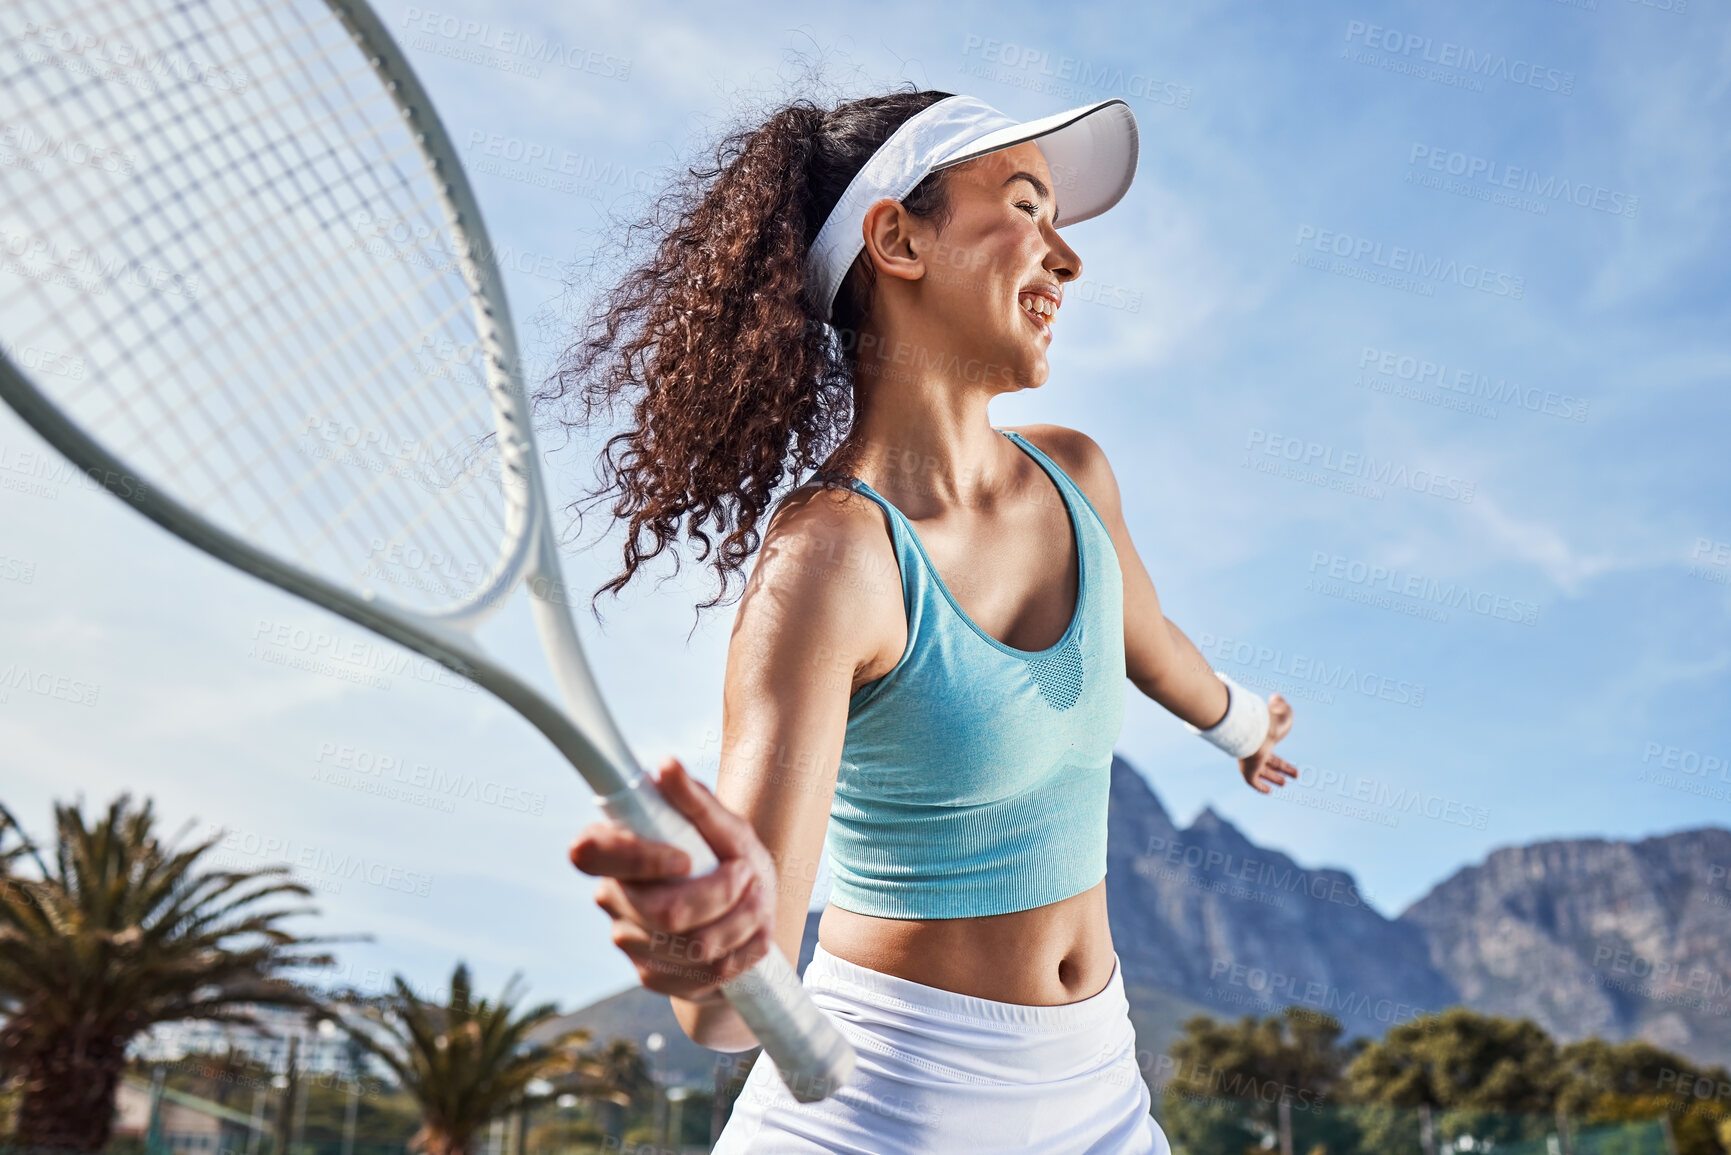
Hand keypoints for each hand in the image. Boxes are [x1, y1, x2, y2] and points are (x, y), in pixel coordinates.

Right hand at [569, 757, 777, 1002]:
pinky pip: (708, 973)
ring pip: (694, 945)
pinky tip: (754, 933)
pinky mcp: (654, 977)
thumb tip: (667, 766)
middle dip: (722, 893)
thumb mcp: (725, 829)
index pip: (590, 853)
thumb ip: (696, 801)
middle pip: (664, 910)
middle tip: (749, 873)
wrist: (745, 918)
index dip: (638, 859)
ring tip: (759, 899)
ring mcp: (631, 942)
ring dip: (743, 920)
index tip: (686, 857)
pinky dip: (745, 950)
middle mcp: (612, 898)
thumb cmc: (729, 861)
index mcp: (613, 851)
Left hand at [1240, 692, 1297, 793]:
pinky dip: (1260, 787)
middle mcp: (1256, 750)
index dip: (1282, 756)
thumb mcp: (1283, 710)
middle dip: (1280, 769)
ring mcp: (1250, 761)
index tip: (1289, 761)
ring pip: (1261, 773)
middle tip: (1295, 775)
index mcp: (1264, 739)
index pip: (1273, 749)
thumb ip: (1281, 704)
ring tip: (1284, 784)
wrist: (1257, 730)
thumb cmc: (1271, 721)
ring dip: (1273, 778)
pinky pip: (1252, 782)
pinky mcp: (1247, 769)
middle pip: (1268, 762)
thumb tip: (1274, 698)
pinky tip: (1269, 791)